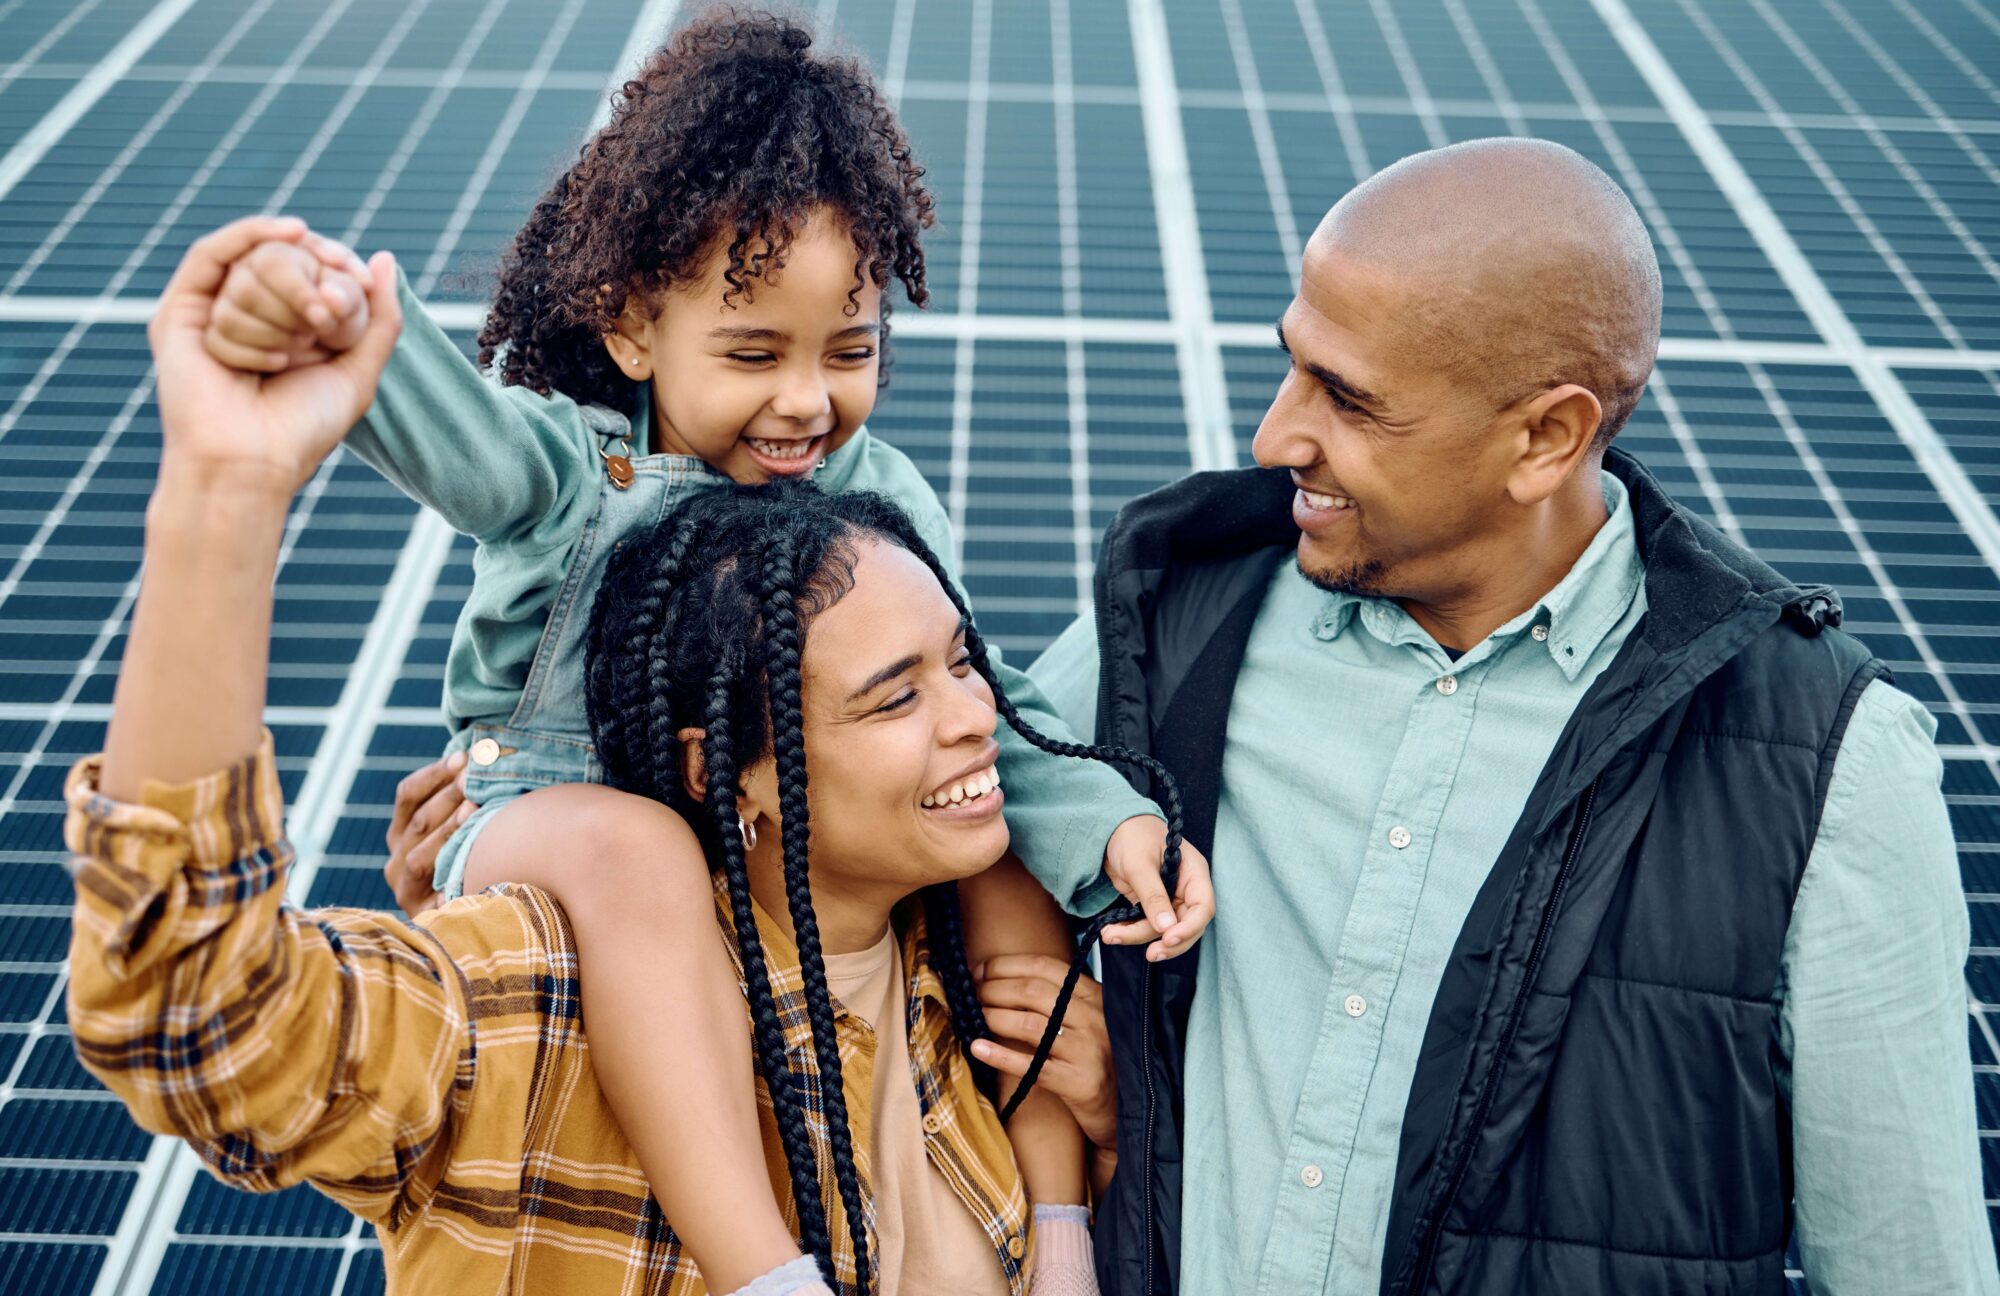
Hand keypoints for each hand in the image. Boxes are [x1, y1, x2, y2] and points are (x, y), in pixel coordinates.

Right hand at [150, 216, 400, 499]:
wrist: (251, 462)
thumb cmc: (303, 427)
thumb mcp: (358, 371)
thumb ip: (379, 319)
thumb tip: (385, 259)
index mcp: (289, 328)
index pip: (312, 267)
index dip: (336, 261)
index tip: (358, 275)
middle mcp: (250, 316)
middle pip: (282, 260)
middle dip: (311, 280)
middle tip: (326, 316)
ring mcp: (211, 313)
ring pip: (251, 266)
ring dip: (279, 308)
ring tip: (287, 356)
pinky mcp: (178, 314)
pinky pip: (209, 255)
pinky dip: (245, 240)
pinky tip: (287, 235)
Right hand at [384, 751, 475, 914]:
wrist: (467, 929)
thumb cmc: (471, 865)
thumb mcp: (458, 832)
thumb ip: (461, 800)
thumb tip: (480, 757)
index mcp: (400, 834)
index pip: (407, 796)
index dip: (433, 774)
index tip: (464, 755)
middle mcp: (395, 860)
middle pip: (417, 821)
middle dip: (448, 794)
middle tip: (476, 775)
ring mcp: (405, 888)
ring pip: (420, 853)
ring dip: (448, 826)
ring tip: (474, 806)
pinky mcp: (420, 912)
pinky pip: (432, 886)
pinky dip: (449, 868)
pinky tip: (473, 856)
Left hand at [969, 954, 1115, 1153]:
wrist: (1128, 1108)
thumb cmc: (1100, 1058)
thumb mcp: (1091, 1018)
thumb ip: (1064, 997)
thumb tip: (1008, 977)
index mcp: (1095, 995)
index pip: (1044, 967)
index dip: (1006, 965)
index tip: (979, 969)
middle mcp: (1093, 1018)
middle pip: (1031, 991)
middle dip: (992, 988)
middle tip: (970, 992)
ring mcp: (1086, 1050)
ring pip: (1028, 1025)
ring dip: (992, 1016)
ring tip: (973, 1014)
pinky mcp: (1078, 1083)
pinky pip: (1030, 1066)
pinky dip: (999, 1055)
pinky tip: (977, 1047)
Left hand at [1099, 816, 1214, 960]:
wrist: (1111, 829)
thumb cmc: (1132, 835)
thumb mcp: (1140, 864)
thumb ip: (1153, 895)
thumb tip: (1166, 928)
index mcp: (1193, 873)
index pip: (1203, 908)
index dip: (1189, 928)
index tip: (1168, 939)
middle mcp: (1185, 889)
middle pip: (1186, 926)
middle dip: (1167, 942)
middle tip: (1150, 954)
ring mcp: (1168, 899)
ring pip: (1162, 930)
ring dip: (1138, 937)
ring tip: (1110, 936)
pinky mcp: (1150, 906)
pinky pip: (1146, 925)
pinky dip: (1130, 932)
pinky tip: (1113, 933)